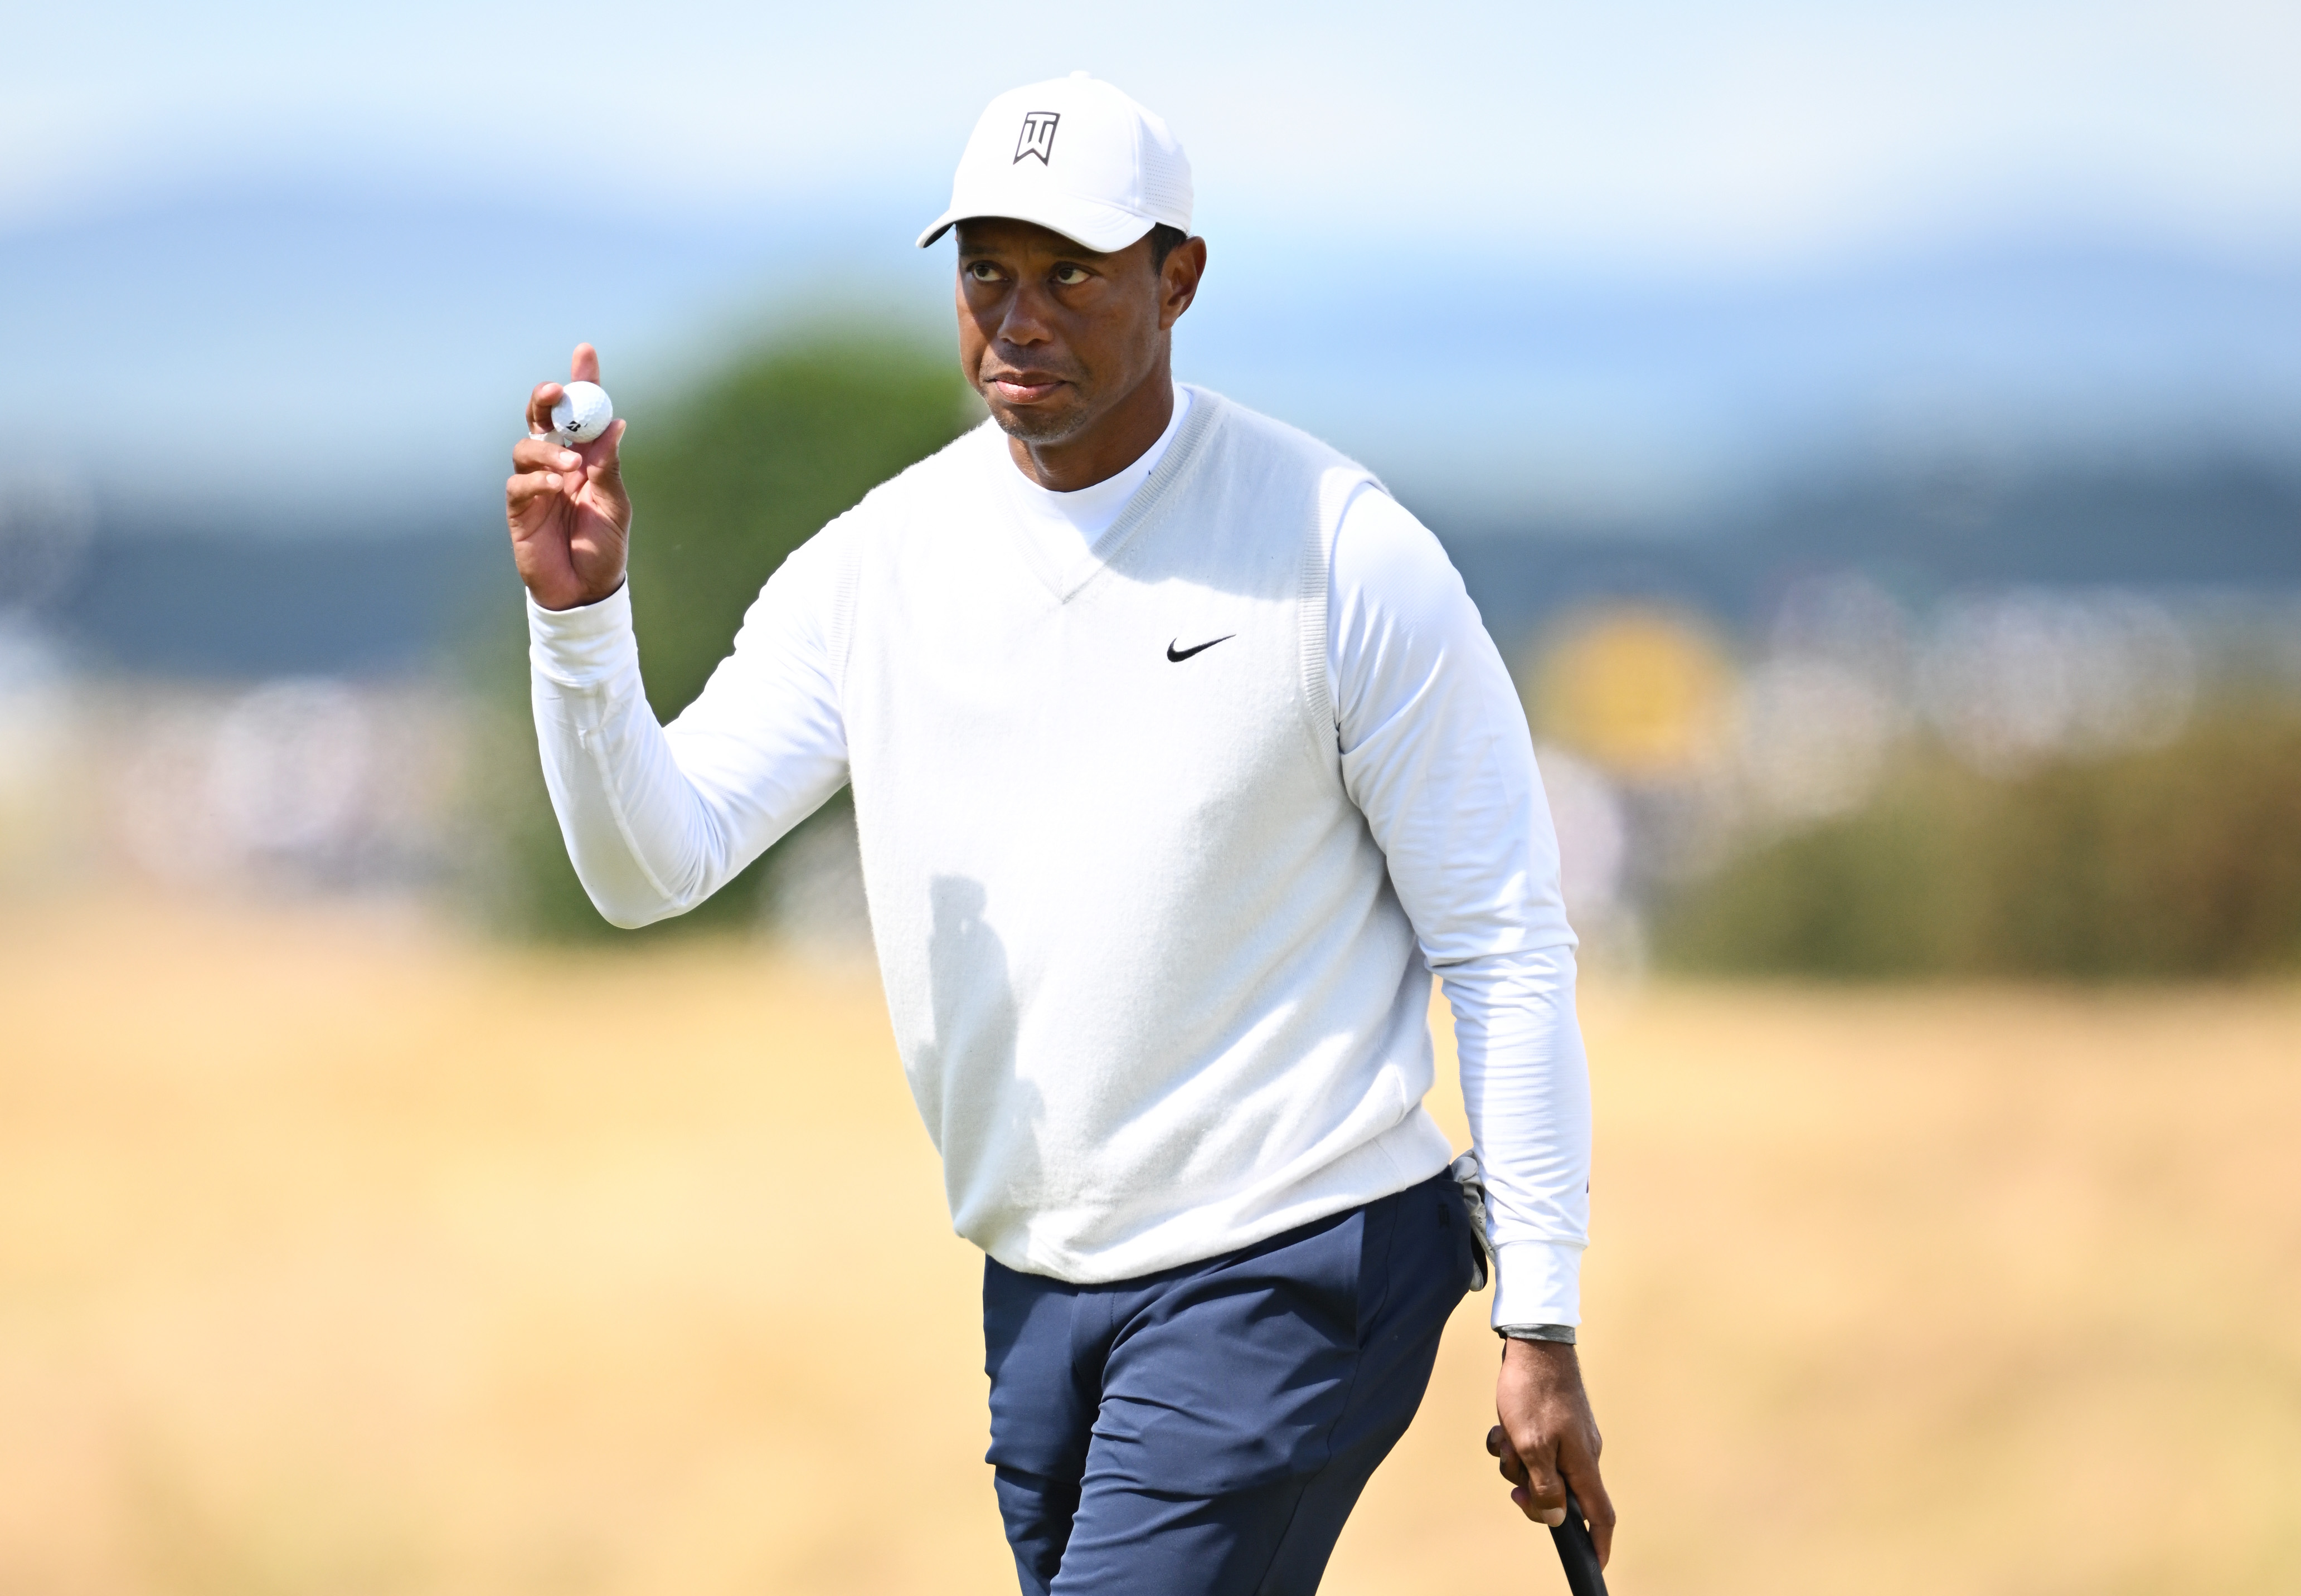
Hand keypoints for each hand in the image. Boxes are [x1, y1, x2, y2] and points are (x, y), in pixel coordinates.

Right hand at [506, 343, 631, 610]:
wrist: (586, 590)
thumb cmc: (604, 548)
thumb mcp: (615, 505)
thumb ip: (609, 467)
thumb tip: (617, 424)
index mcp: (585, 460)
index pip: (581, 415)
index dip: (582, 383)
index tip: (585, 352)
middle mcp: (556, 465)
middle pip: (541, 420)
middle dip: (545, 400)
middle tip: (557, 392)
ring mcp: (535, 485)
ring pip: (527, 448)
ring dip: (548, 450)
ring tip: (571, 467)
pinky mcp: (519, 509)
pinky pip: (519, 484)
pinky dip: (538, 479)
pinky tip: (557, 486)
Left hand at [1487, 1338, 1613, 1565]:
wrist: (1533, 1342)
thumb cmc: (1533, 1392)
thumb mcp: (1531, 1446)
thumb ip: (1545, 1488)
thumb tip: (1557, 1519)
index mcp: (1584, 1463)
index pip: (1601, 1515)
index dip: (1599, 1544)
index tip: (1594, 1565)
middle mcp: (1582, 1452)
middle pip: (1560, 1493)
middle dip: (1530, 1489)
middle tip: (1513, 1475)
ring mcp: (1568, 1435)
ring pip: (1538, 1468)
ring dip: (1515, 1459)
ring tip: (1505, 1435)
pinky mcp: (1553, 1421)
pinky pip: (1531, 1445)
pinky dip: (1512, 1441)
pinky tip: (1500, 1425)